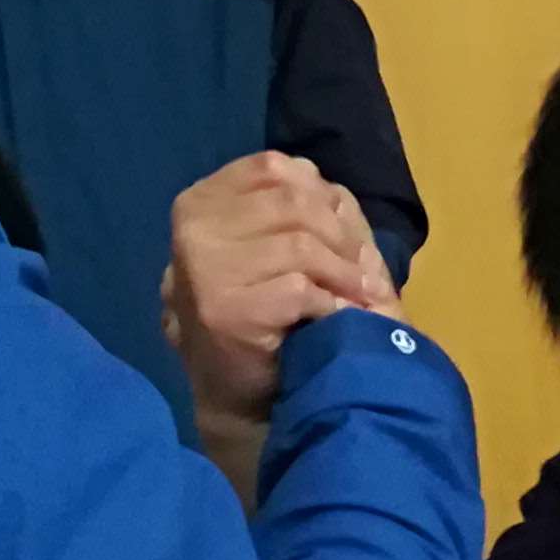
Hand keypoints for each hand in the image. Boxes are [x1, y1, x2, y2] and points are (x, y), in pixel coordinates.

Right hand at [160, 152, 394, 461]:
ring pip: (301, 244)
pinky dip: (332, 303)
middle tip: (365, 271)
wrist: (235, 391)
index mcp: (200, 201)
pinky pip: (300, 289)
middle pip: (293, 204)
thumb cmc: (260, 310)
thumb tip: (333, 190)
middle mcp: (194, 228)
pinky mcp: (227, 310)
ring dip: (345, 274)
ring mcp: (204, 269)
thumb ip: (292, 206)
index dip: (322, 195)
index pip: (274, 168)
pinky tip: (341, 318)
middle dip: (342, 237)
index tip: (348, 231)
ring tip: (364, 295)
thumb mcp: (269, 244)